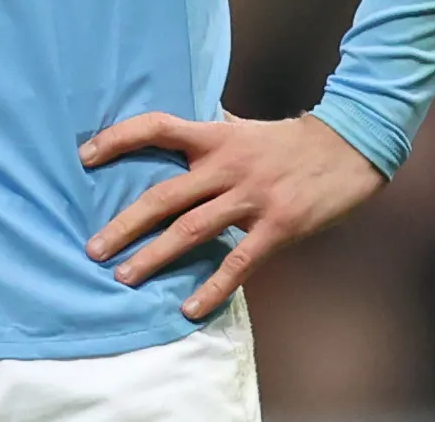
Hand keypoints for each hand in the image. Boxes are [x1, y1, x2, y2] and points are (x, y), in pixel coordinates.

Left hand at [80, 112, 385, 318]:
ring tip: (126, 277)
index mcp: (216, 136)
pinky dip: (211, 287)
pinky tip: (188, 307)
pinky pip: (237, 262)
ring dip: (155, 256)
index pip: (157, 127)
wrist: (349, 147)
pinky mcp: (277, 226)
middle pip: (164, 195)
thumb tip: (174, 134)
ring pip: (192, 230)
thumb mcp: (244, 127)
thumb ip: (211, 133)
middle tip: (94, 249)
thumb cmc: (291, 140)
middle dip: (125, 224)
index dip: (119, 138)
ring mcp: (251, 197)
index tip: (85, 156)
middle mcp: (227, 165)